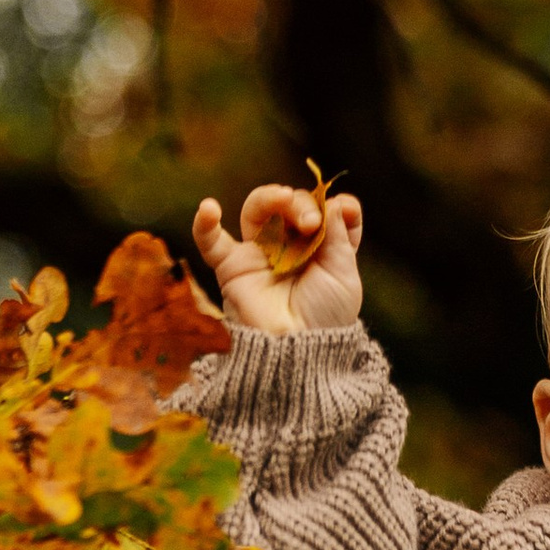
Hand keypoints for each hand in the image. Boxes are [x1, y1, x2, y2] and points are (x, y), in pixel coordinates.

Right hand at [192, 177, 363, 336]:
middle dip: (301, 204)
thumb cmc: (325, 317)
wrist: (299, 351)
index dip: (334, 204)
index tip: (344, 209)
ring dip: (269, 198)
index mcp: (318, 248)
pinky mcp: (232, 268)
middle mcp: (288, 247)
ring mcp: (258, 255)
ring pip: (257, 210)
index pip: (324, 211)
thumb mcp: (344, 274)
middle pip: (289, 205)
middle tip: (311, 222)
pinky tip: (208, 208)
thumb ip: (340, 234)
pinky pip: (211, 243)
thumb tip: (338, 200)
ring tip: (282, 199)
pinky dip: (204, 225)